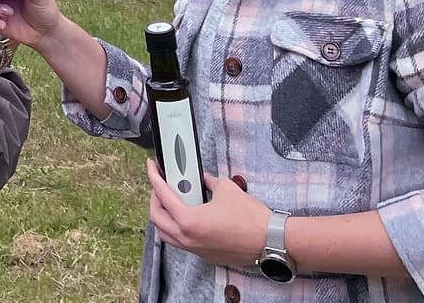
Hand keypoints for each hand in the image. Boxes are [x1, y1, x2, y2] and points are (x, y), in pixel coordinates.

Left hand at [147, 161, 267, 267]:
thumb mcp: (226, 189)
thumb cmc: (250, 218)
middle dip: (155, 198)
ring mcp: (195, 249)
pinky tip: (185, 217)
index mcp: (188, 221)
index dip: (154, 177)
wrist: (271, 241)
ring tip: (170, 201)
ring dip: (163, 217)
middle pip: (156, 217)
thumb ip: (208, 182)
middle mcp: (187, 238)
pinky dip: (176, 229)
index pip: (162, 195)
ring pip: (166, 234)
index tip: (151, 167)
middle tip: (161, 184)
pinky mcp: (205, 255)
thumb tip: (202, 179)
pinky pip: (180, 242)